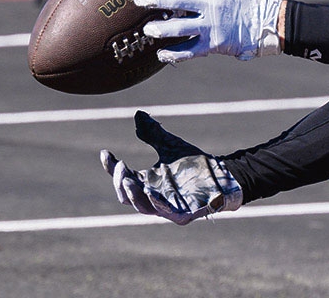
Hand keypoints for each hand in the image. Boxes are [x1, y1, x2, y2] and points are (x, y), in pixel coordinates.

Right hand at [100, 110, 241, 224]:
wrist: (223, 175)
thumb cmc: (195, 164)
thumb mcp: (171, 146)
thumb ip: (153, 134)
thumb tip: (138, 114)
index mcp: (146, 183)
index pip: (122, 178)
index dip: (111, 168)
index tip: (105, 153)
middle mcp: (152, 198)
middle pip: (127, 195)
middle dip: (120, 182)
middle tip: (120, 167)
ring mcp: (166, 208)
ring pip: (142, 206)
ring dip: (133, 194)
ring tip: (127, 179)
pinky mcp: (182, 215)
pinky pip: (166, 212)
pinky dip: (156, 203)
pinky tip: (150, 191)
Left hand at [133, 0, 282, 61]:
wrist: (273, 23)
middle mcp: (210, 4)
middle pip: (178, 0)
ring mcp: (212, 25)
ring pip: (180, 27)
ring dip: (162, 29)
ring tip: (147, 29)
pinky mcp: (214, 43)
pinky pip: (190, 50)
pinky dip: (175, 53)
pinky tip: (161, 55)